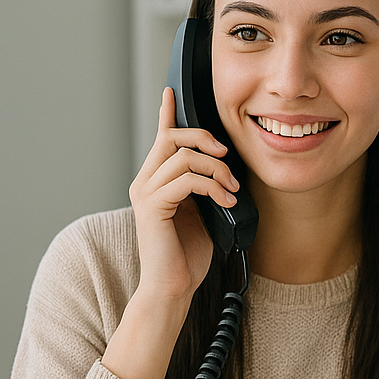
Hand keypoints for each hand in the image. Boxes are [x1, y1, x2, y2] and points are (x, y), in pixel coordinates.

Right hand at [128, 87, 240, 301]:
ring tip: (232, 190)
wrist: (173, 287)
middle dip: (205, 138)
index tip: (172, 92)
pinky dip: (212, 187)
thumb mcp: (204, 212)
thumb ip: (205, 187)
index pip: (161, 138)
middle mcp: (145, 182)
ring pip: (182, 157)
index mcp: (156, 180)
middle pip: (172, 138)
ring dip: (216, 169)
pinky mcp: (152, 207)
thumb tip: (225, 168)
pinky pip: (185, 181)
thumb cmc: (188, 255)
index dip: (167, 113)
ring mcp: (145, 193)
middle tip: (228, 155)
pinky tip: (226, 201)